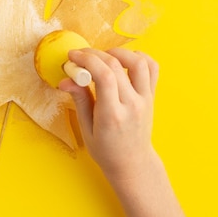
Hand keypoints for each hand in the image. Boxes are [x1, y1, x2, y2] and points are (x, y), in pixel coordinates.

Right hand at [59, 48, 158, 182]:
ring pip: (138, 62)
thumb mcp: (86, 129)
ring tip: (103, 57)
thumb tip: (65, 80)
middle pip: (116, 65)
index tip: (72, 57)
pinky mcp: (152, 96)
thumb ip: (79, 100)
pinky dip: (138, 57)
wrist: (132, 163)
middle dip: (93, 55)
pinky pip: (152, 68)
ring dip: (118, 53)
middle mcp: (132, 105)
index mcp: (112, 116)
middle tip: (80, 57)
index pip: (103, 76)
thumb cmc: (106, 150)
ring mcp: (145, 99)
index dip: (86, 60)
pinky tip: (123, 61)